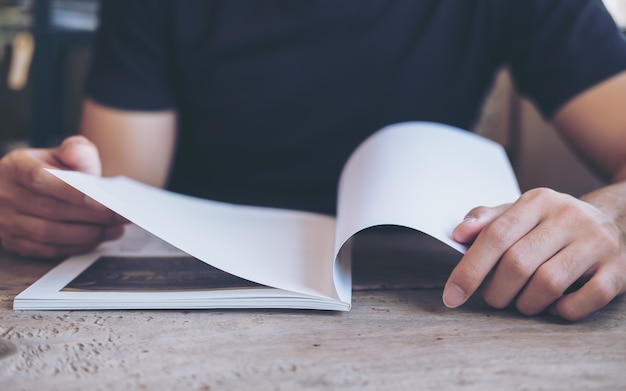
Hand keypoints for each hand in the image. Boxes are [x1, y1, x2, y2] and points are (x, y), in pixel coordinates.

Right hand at [0, 136, 125, 257]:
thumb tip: (77, 153)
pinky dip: (76, 246)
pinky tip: (98, 239)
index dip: (73, 192)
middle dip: (92, 216)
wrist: (17, 188)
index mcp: (16, 168)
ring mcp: (7, 222)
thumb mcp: (59, 154)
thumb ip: (76, 151)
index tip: (104, 202)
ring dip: (87, 235)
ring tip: (115, 230)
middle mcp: (7, 195)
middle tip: (121, 217)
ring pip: (50, 234)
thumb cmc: (45, 170)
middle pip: (51, 210)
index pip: (41, 179)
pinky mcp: (15, 243)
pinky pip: (48, 250)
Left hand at [442, 187, 625, 320]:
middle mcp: (568, 217)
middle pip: (517, 262)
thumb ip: (487, 220)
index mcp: (538, 201)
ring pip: (548, 283)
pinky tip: (555, 306)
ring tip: (522, 303)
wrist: (618, 222)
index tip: (452, 296)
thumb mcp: (521, 212)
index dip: (469, 269)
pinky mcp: (618, 269)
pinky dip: (564, 310)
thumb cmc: (555, 224)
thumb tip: (458, 234)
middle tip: (493, 299)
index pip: (496, 235)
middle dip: (496, 291)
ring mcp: (596, 242)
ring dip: (526, 303)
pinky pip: (586, 298)